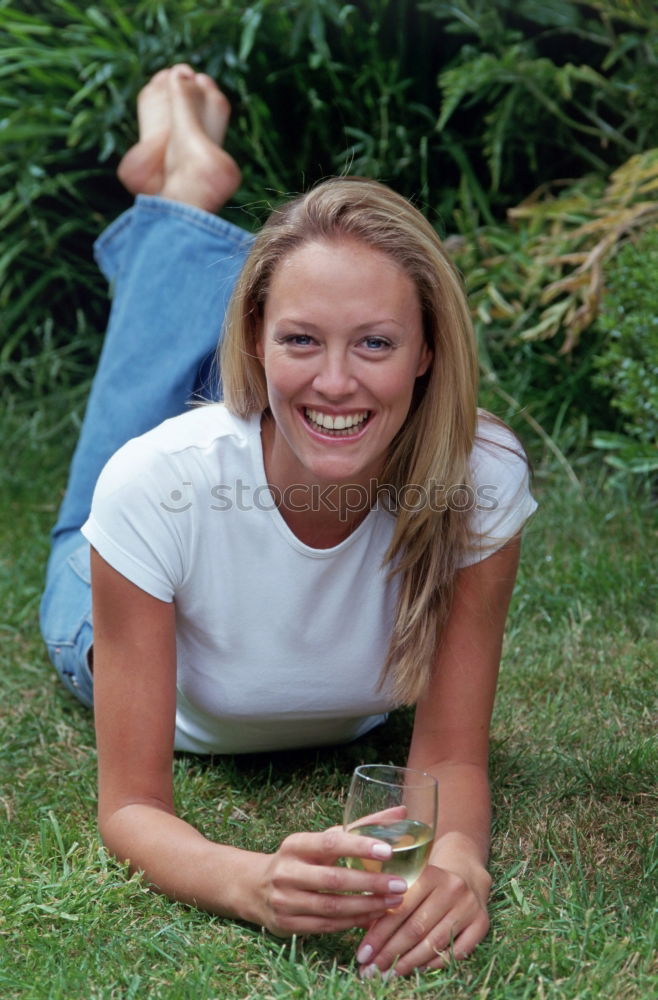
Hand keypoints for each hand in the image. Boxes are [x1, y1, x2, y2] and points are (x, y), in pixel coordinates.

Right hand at [252, 825, 409, 936]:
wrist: (256, 888)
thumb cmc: (301, 859)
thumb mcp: (321, 840)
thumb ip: (360, 827)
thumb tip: (400, 811)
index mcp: (296, 845)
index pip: (330, 843)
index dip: (359, 846)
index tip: (388, 850)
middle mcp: (287, 872)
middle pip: (333, 879)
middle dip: (370, 883)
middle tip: (400, 884)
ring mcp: (285, 900)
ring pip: (332, 907)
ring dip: (367, 906)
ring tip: (393, 902)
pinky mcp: (287, 924)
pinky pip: (327, 926)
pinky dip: (353, 922)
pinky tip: (373, 916)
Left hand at [355, 862, 491, 976]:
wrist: (466, 872)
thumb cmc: (427, 880)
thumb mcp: (409, 879)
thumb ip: (388, 899)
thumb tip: (361, 929)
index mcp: (429, 873)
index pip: (400, 909)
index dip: (379, 934)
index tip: (362, 954)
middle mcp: (452, 888)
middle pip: (416, 929)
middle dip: (390, 953)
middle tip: (371, 970)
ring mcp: (469, 906)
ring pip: (435, 943)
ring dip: (409, 963)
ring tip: (389, 973)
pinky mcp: (482, 923)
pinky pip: (458, 951)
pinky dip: (436, 963)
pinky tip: (418, 969)